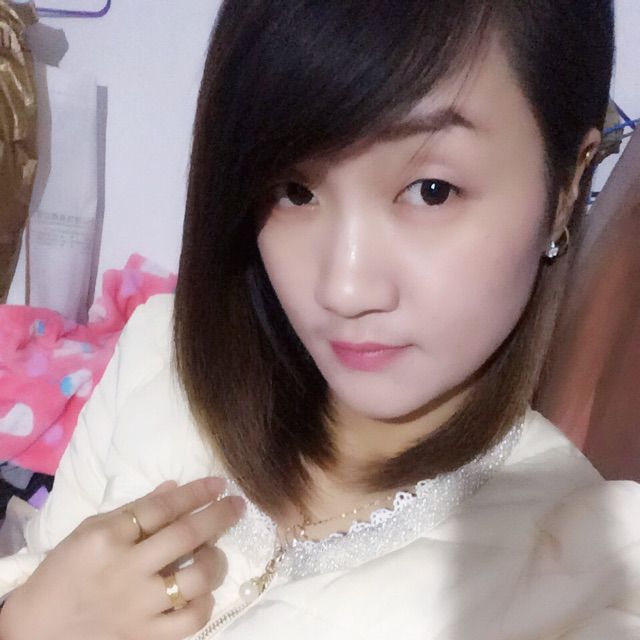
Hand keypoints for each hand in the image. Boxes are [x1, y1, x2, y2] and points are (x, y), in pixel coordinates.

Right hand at [0, 477, 244, 639]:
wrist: (36, 632)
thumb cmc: (65, 572)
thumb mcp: (90, 531)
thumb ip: (135, 510)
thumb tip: (176, 488)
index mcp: (107, 537)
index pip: (163, 507)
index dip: (197, 492)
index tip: (219, 484)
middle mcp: (125, 570)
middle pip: (186, 535)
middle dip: (219, 516)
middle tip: (237, 506)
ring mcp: (137, 608)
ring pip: (196, 580)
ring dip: (215, 561)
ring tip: (213, 555)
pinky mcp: (144, 638)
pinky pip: (190, 621)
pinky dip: (203, 603)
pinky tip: (200, 592)